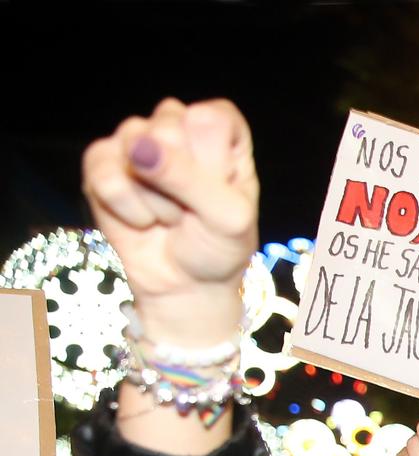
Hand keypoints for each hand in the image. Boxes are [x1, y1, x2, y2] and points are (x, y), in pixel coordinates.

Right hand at [82, 98, 257, 345]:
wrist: (184, 285)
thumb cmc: (218, 246)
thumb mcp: (228, 218)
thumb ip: (191, 178)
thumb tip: (139, 146)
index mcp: (220, 129)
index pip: (210, 119)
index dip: (213, 163)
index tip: (221, 192)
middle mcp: (177, 125)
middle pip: (168, 127)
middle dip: (182, 183)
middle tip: (192, 209)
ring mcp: (136, 140)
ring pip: (133, 148)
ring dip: (156, 199)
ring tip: (169, 215)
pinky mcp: (102, 161)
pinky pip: (104, 172)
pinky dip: (127, 208)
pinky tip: (141, 218)